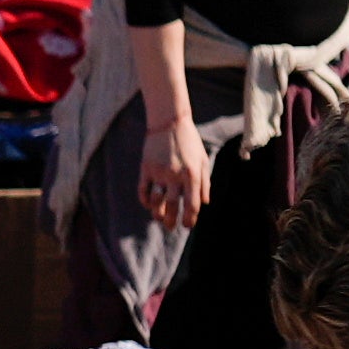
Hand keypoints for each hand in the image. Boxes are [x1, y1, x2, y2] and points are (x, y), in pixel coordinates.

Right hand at [136, 113, 212, 228]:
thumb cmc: (189, 142)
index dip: (190, 219)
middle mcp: (175, 175)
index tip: (187, 225)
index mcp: (192, 175)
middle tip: (171, 227)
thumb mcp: (202, 160)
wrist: (169, 121)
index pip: (192, 205)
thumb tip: (204, 203)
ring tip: (159, 218)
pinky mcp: (146, 168)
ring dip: (157, 214)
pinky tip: (149, 204)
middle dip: (171, 221)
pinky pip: (143, 190)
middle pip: (172, 207)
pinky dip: (145, 201)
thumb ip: (205, 183)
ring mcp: (159, 172)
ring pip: (156, 201)